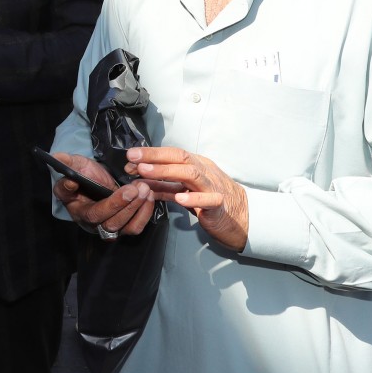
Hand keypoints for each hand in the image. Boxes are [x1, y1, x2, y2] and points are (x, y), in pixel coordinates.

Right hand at [50, 152, 155, 237]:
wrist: (96, 179)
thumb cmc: (84, 174)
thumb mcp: (74, 165)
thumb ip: (66, 163)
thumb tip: (58, 158)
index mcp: (79, 211)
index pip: (92, 214)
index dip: (107, 204)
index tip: (123, 189)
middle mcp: (94, 224)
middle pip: (111, 223)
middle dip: (126, 205)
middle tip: (138, 188)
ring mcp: (111, 226)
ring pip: (126, 227)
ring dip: (138, 209)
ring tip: (145, 189)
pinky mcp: (125, 225)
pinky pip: (136, 226)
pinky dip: (145, 212)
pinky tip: (149, 196)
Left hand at [127, 146, 248, 251]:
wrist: (240, 218)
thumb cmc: (209, 201)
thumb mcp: (183, 190)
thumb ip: (163, 185)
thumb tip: (138, 179)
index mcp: (196, 165)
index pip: (173, 153)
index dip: (151, 153)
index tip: (130, 155)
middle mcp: (205, 171)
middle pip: (180, 157)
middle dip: (154, 156)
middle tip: (133, 159)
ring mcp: (213, 186)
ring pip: (191, 174)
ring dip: (166, 171)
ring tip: (145, 172)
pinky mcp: (220, 205)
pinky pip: (209, 199)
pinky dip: (193, 198)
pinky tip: (179, 198)